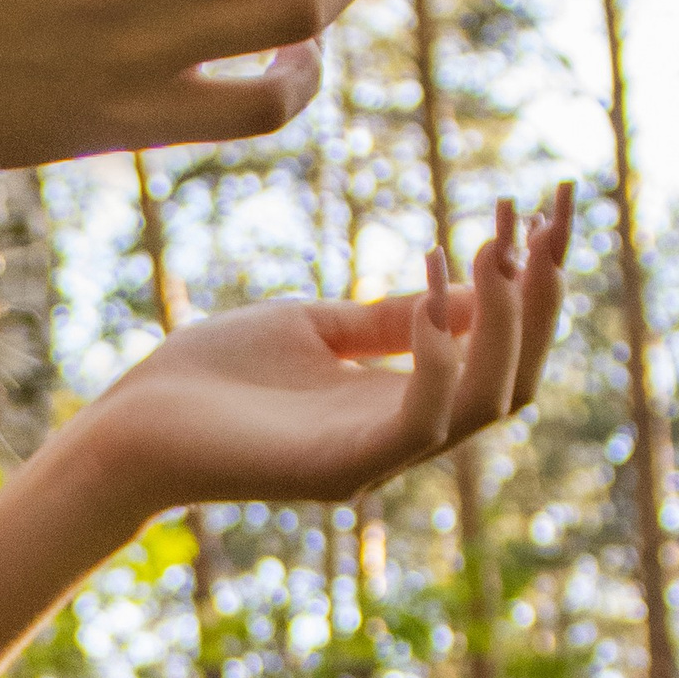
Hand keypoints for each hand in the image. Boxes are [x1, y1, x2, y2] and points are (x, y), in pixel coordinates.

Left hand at [85, 185, 575, 514]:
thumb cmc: (210, 376)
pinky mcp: (339, 469)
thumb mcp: (313, 326)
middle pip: (516, 379)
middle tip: (547, 216)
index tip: (548, 208)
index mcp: (401, 403)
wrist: (130, 425)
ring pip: (487, 404)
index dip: (536, 282)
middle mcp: (403, 438)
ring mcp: (375, 459)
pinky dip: (439, 358)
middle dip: (543, 297)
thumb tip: (460, 289)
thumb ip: (387, 318)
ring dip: (505, 322)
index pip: (501, 349)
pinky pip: (421, 421)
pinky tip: (436, 292)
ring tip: (494, 248)